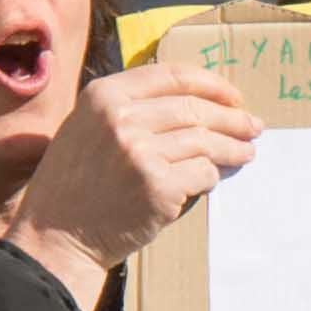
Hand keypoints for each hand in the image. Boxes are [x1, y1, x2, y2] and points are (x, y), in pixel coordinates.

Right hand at [0, 60, 256, 310]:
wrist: (57, 235)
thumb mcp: (87, 127)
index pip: (174, 76)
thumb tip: (194, 98)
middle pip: (196, 109)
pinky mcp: (158, 186)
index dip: (213, 85)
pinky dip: (214, 175)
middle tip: (253, 127)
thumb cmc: (76, 183)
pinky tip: (215, 178)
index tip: (234, 97)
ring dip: (234, 148)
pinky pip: (204, 173)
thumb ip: (130, 107)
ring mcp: (140, 152)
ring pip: (207, 141)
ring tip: (247, 152)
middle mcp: (120, 118)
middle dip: (233, 118)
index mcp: (103, 95)